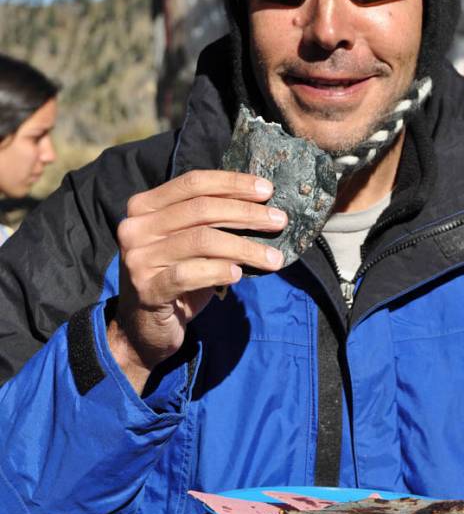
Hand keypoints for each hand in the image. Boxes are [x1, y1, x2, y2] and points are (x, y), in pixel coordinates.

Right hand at [108, 170, 286, 391]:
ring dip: (244, 247)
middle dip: (247, 213)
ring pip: (201, 240)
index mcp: (144, 207)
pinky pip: (190, 274)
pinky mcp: (147, 289)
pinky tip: (240, 274)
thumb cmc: (173, 280)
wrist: (142, 329)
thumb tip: (262, 208)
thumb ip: (210, 223)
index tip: (266, 190)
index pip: (193, 183)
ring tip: (273, 257)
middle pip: (201, 209)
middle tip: (279, 220)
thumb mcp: (188, 245)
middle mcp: (135, 228)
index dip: (232, 184)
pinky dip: (219, 271)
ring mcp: (138, 259)